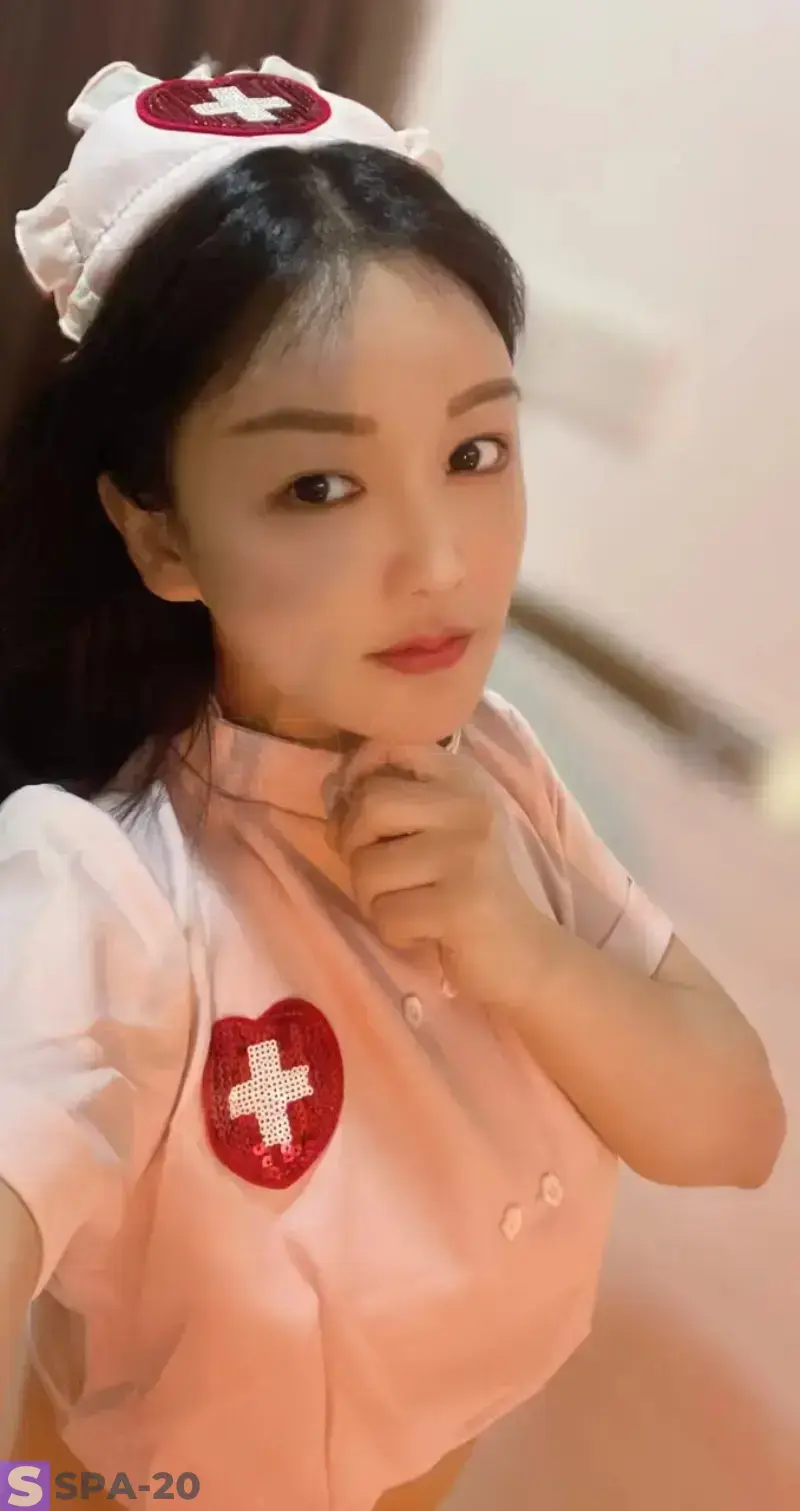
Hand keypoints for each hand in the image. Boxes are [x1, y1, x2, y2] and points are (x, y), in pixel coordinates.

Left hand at [326, 741, 540, 1004]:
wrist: (522, 952)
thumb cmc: (465, 886)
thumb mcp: (434, 830)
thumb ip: (386, 801)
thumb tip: (331, 787)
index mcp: (462, 779)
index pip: (390, 744)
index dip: (355, 774)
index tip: (360, 813)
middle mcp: (470, 807)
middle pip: (369, 805)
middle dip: (354, 847)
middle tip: (378, 874)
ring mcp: (468, 855)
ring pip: (368, 866)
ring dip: (372, 899)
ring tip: (407, 905)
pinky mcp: (461, 905)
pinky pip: (386, 914)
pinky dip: (394, 932)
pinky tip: (425, 931)